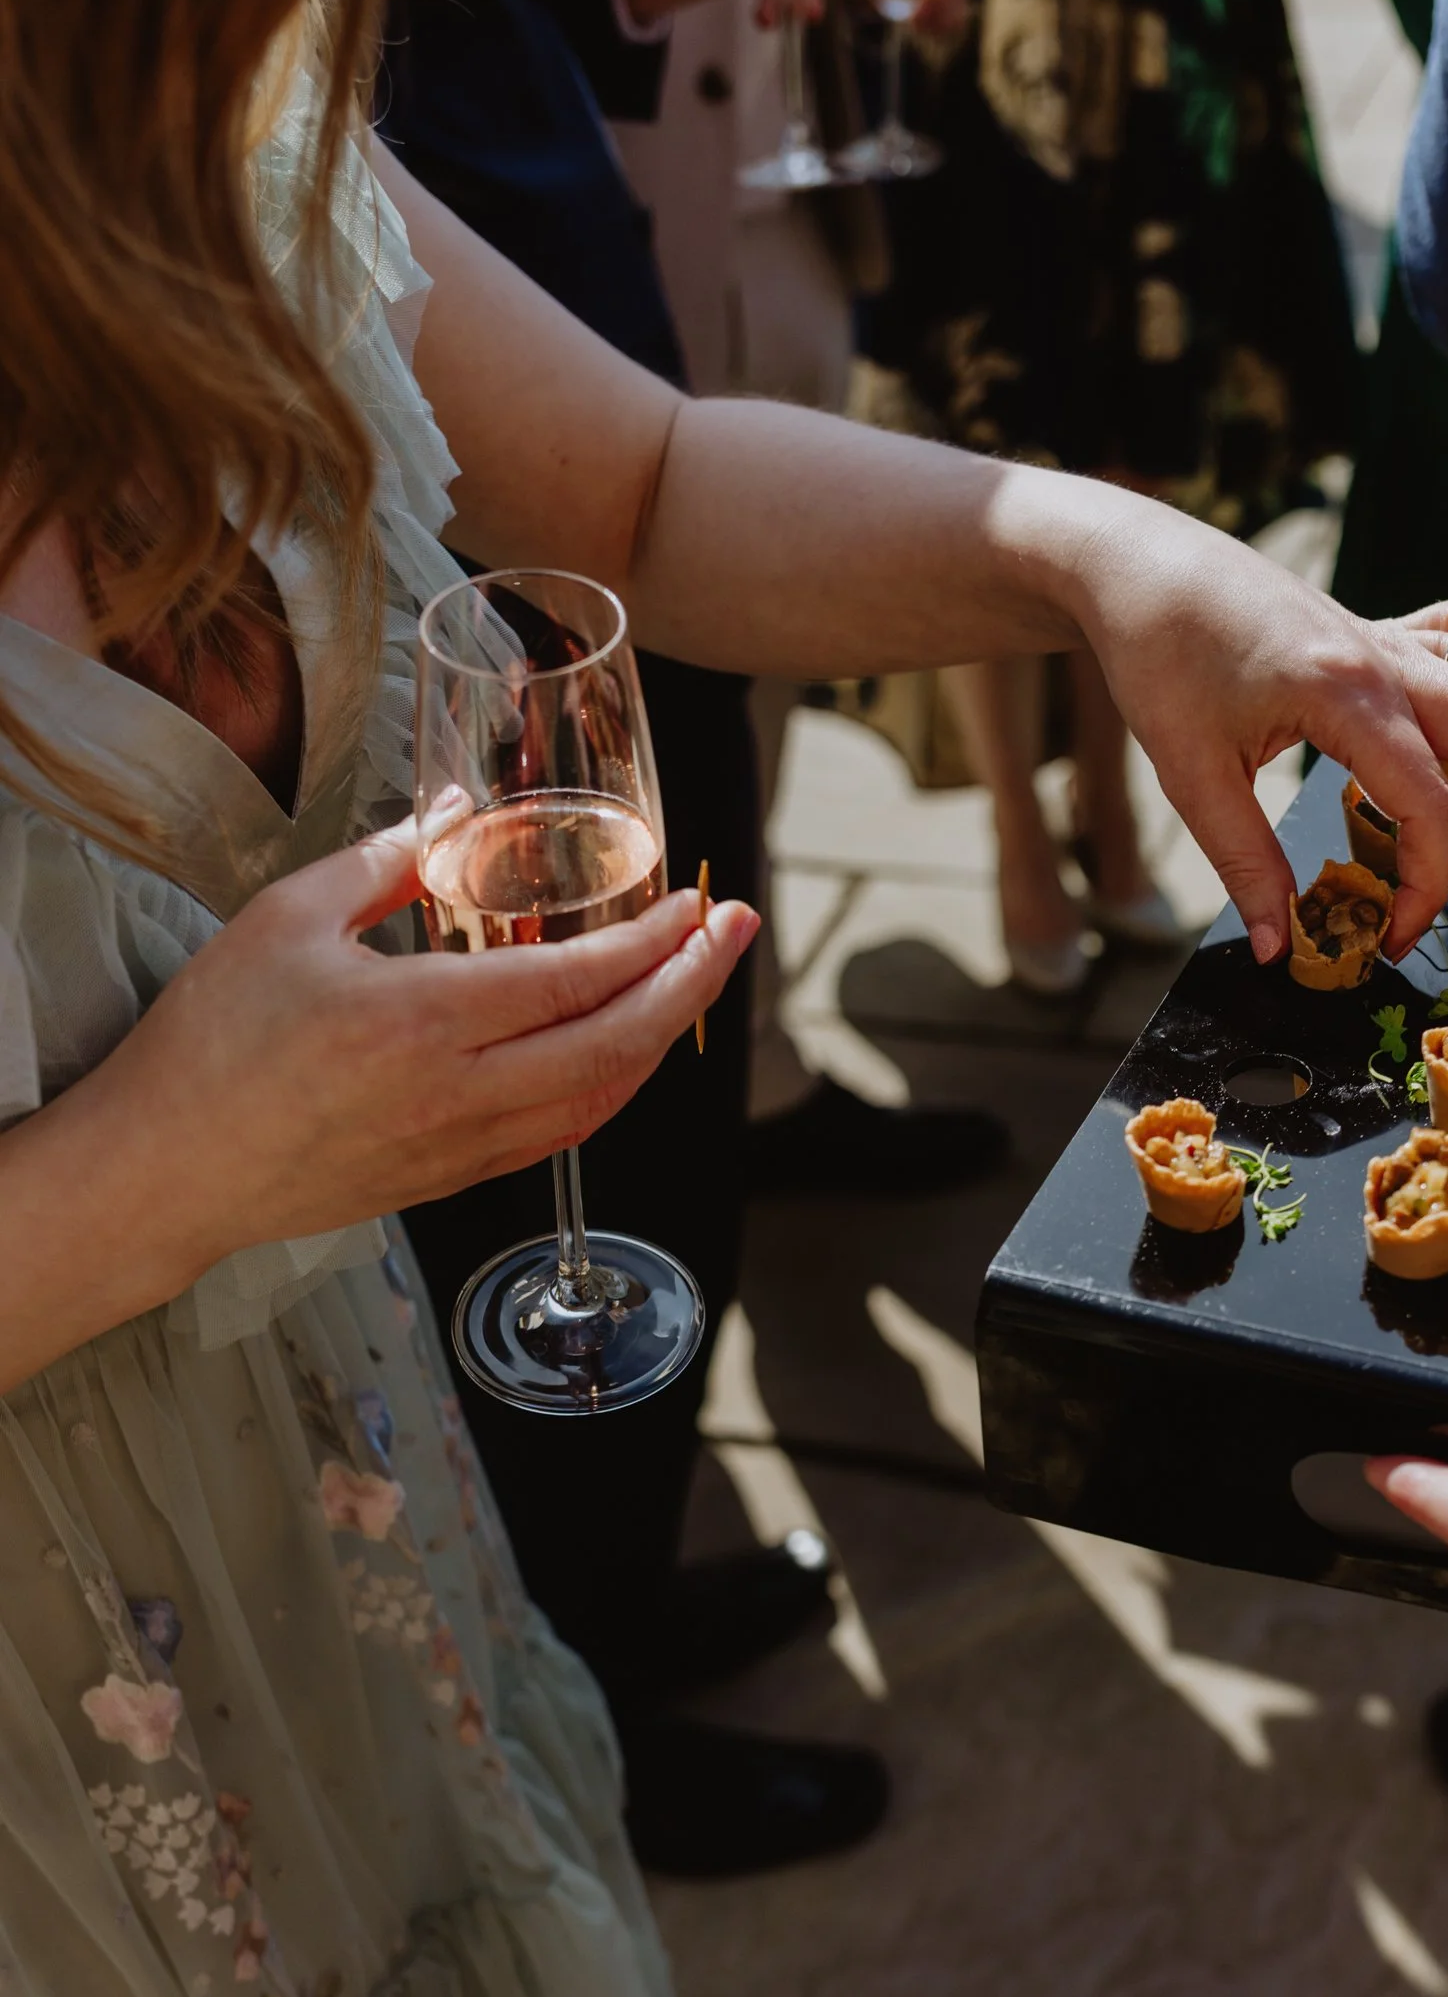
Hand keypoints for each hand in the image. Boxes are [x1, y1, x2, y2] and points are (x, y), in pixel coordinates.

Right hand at [90, 824, 757, 1267]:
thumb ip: (382, 863)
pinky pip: (558, 1136)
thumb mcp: (286, 918)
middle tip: (734, 936)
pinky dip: (607, 1090)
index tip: (695, 905)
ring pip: (600, 1100)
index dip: (654, 942)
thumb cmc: (210, 1045)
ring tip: (688, 986)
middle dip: (691, 987)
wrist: (164, 1173)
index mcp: (424, 1020)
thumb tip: (450, 816)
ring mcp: (462, 1147)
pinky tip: (618, 1056)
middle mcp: (461, 1093)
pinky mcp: (449, 1180)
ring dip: (659, 1042)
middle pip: (618, 1045)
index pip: (578, 979)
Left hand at [1069, 519, 1447, 959]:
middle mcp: (1383, 661)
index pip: (1424, 804)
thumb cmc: (1157, 660)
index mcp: (1343, 697)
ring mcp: (1387, 638)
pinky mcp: (1377, 630)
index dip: (1425, 881)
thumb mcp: (1189, 772)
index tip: (1397, 935)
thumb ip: (1244, 862)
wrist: (1135, 564)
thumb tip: (1283, 947)